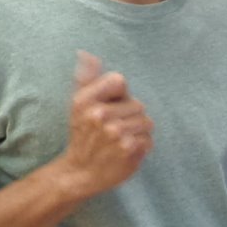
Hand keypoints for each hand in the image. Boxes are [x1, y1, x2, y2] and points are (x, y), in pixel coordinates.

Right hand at [57, 52, 151, 199]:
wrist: (80, 172)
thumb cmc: (83, 135)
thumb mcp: (78, 104)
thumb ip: (86, 78)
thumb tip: (86, 53)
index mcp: (85, 100)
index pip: (119, 80)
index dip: (119, 95)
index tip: (110, 107)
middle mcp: (99, 114)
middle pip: (138, 104)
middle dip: (131, 117)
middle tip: (114, 130)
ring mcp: (114, 133)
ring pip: (147, 122)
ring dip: (138, 133)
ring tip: (121, 141)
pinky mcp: (128, 150)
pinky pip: (149, 140)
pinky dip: (142, 147)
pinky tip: (126, 151)